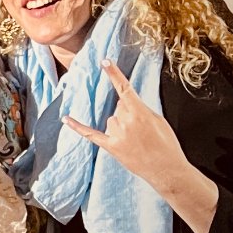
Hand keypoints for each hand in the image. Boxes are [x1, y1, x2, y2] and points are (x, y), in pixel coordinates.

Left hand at [61, 61, 192, 187]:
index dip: (114, 74)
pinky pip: (90, 134)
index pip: (124, 88)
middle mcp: (125, 121)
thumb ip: (141, 109)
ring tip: (137, 140)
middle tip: (143, 129)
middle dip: (129, 113)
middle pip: (119, 106)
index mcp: (140, 113)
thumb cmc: (167, 145)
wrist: (167, 170)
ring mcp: (116, 134)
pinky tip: (66, 119)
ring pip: (111, 119)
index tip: (105, 61)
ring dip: (121, 126)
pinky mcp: (110, 146)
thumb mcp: (159, 121)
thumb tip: (126, 103)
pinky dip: (77, 126)